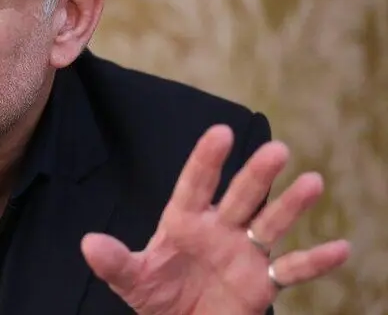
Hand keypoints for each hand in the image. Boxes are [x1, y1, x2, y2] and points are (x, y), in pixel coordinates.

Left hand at [80, 124, 349, 314]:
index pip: (195, 184)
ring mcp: (243, 252)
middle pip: (241, 196)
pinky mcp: (262, 282)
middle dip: (256, 175)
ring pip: (270, 222)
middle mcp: (218, 229)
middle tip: (277, 149)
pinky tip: (341, 248)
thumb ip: (114, 262)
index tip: (220, 132)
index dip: (206, 160)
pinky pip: (292, 270)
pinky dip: (315, 262)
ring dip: (292, 205)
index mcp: (184, 221)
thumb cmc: (156, 296)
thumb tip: (88, 244)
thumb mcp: (132, 280)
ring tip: (312, 182)